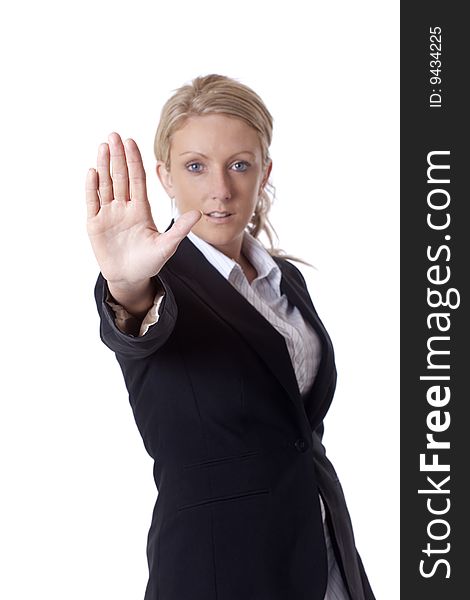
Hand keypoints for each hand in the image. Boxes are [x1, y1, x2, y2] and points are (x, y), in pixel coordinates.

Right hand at [86, 132, 200, 286]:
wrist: (130, 278)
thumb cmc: (149, 262)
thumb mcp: (167, 246)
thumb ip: (180, 229)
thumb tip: (198, 214)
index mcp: (141, 209)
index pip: (137, 179)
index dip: (134, 160)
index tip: (131, 141)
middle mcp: (124, 208)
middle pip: (120, 177)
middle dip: (118, 156)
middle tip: (114, 135)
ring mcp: (109, 214)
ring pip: (106, 185)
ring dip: (104, 165)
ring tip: (103, 146)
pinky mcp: (95, 224)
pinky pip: (93, 202)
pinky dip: (92, 187)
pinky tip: (92, 171)